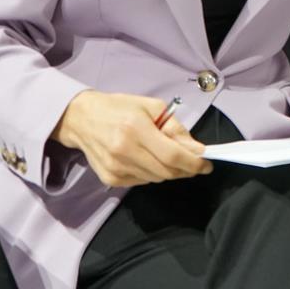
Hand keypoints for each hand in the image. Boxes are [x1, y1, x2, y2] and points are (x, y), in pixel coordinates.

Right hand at [52, 90, 212, 187]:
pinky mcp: (110, 179)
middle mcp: (124, 152)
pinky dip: (153, 174)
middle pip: (166, 172)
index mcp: (136, 129)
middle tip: (194, 162)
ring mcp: (115, 168)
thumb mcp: (151, 107)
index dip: (194, 163)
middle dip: (186, 169)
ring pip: (156, 179)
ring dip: (170, 172)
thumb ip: (174, 128)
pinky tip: (149, 159)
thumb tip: (196, 149)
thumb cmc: (120, 108)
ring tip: (170, 156)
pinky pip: (142, 182)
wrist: (82, 118)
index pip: (172, 156)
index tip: (207, 164)